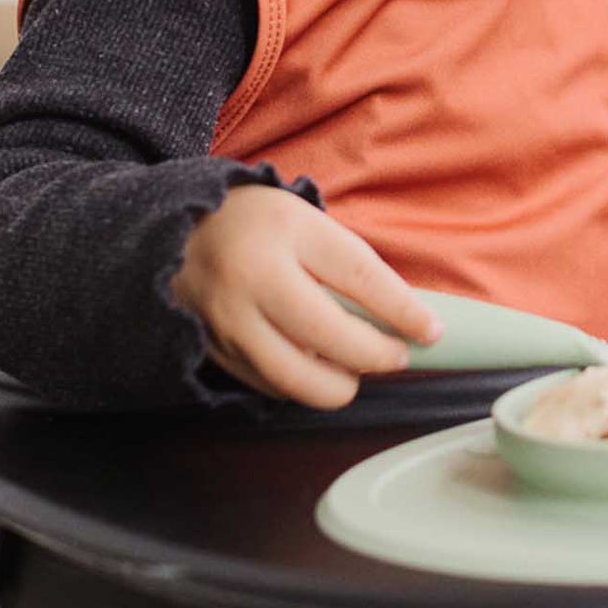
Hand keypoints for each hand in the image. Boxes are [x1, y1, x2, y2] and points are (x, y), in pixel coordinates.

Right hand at [170, 184, 441, 407]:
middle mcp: (252, 277)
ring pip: (299, 379)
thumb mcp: (307, 221)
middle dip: (377, 357)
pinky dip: (301, 384)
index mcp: (286, 230)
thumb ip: (351, 266)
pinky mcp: (212, 350)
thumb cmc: (257, 223)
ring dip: (340, 382)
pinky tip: (313, 364)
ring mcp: (227, 319)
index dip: (404, 312)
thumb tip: (404, 319)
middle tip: (397, 354)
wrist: (175, 229)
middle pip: (332, 338)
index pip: (360, 277)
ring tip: (354, 365)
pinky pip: (271, 385)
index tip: (431, 332)